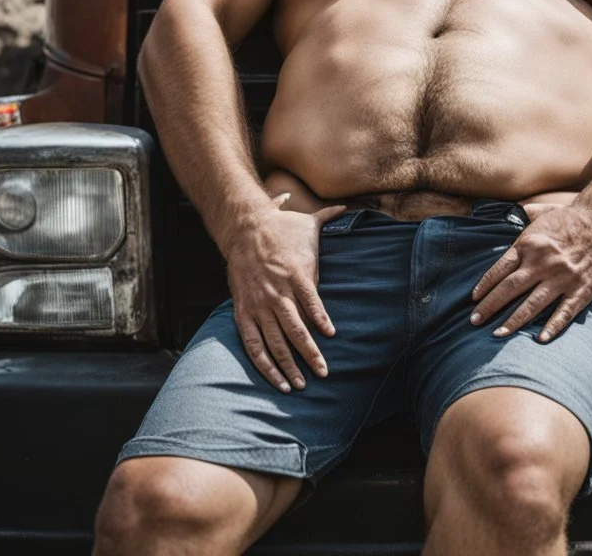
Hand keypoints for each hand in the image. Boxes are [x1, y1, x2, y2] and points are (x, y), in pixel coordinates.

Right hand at [223, 197, 345, 392]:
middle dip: (309, 354)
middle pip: (294, 328)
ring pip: (273, 340)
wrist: (244, 228)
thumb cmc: (280, 228)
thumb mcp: (307, 222)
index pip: (310, 300)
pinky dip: (264, 363)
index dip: (320, 318)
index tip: (330, 335)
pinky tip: (276, 380)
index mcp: (295, 273)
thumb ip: (330, 218)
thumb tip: (348, 207)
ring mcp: (259, 304)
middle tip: (323, 373)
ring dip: (288, 364)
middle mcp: (277, 292)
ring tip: (301, 385)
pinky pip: (253, 343)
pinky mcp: (244, 312)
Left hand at [470, 201, 591, 342]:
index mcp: (529, 245)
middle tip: (475, 321)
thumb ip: (527, 215)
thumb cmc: (572, 217)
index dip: (485, 285)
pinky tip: (539, 339)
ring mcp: (561, 278)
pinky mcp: (580, 289)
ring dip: (513, 321)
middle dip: (490, 307)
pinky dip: (552, 327)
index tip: (474, 299)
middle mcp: (542, 263)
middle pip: (509, 289)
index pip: (500, 269)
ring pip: (532, 304)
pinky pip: (563, 312)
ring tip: (497, 334)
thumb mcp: (544, 214)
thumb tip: (517, 210)